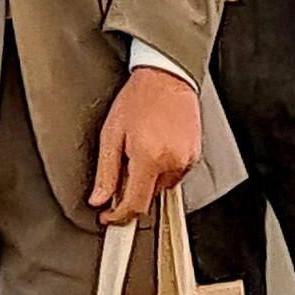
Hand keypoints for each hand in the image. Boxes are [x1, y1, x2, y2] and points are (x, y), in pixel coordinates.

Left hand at [89, 70, 200, 224]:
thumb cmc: (139, 99)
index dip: (119, 216)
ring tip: (140, 148)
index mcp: (149, 157)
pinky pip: (174, 174)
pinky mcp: (194, 156)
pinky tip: (155, 145)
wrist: (167, 77)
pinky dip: (162, 168)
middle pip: (148, 197)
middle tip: (123, 165)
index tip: (109, 217)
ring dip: (148, 178)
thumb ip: (105, 171)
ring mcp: (187, 159)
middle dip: (131, 189)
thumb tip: (100, 198)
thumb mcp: (111, 134)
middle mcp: (172, 162)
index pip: (135, 204)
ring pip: (162, 187)